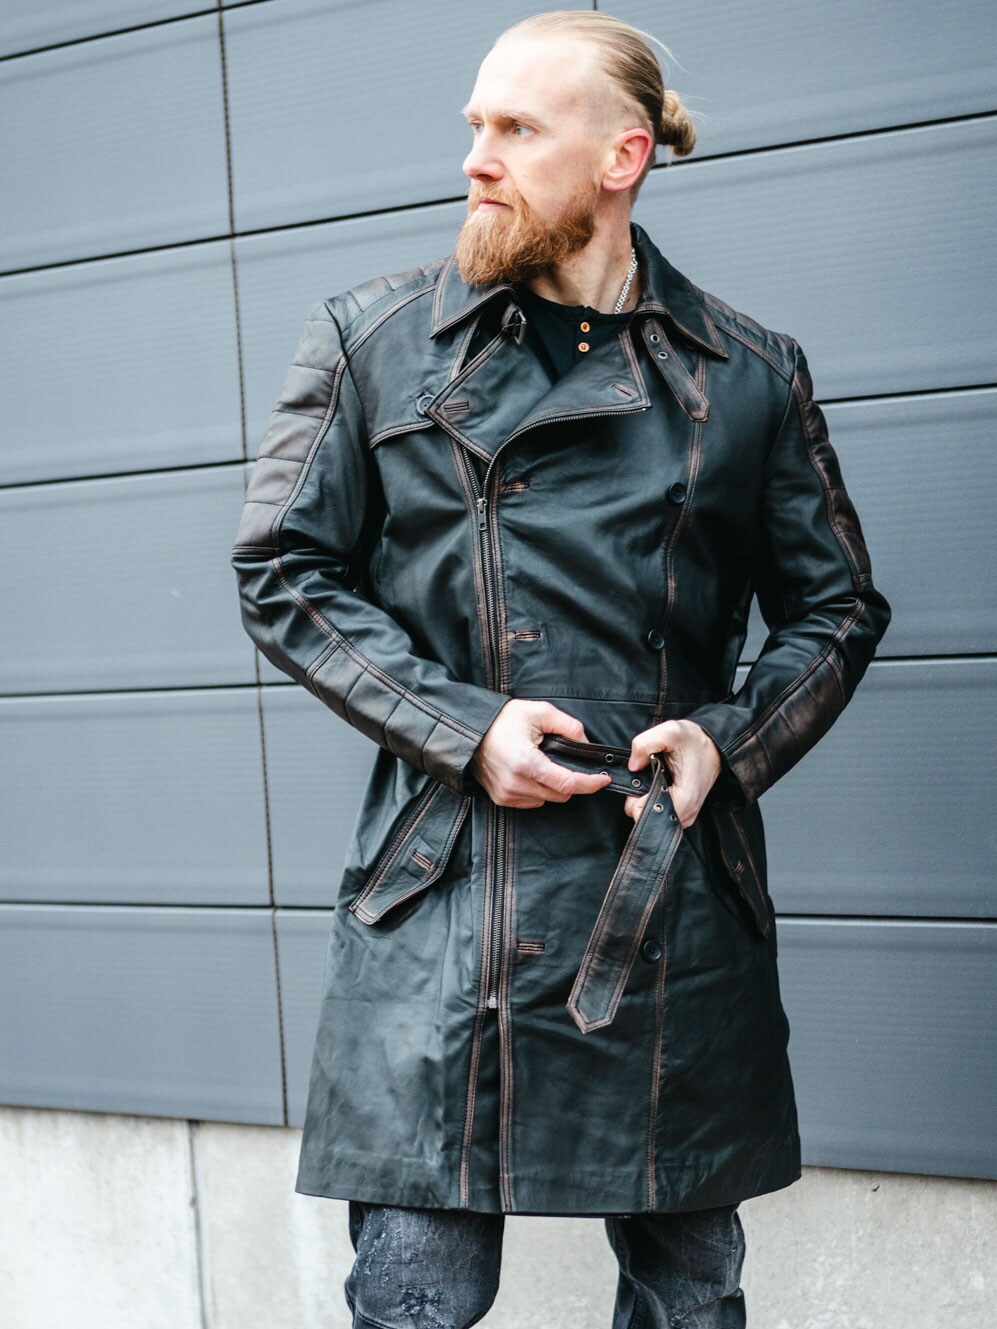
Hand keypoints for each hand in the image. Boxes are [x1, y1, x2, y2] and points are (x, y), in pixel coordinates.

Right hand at [469, 700, 612, 808]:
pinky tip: (529, 772)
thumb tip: (587, 745)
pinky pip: (532, 801)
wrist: (469, 732)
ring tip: (541, 762)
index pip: (567, 783)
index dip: (590, 783)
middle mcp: (516, 784)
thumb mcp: (539, 712)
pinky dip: (538, 790)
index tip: (603, 779)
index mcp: (527, 763)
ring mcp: (508, 794)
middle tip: (564, 760)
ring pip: (547, 799)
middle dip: (570, 780)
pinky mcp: (502, 799)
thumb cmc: (502, 721)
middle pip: (561, 794)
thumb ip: (569, 727)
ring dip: (553, 785)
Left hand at [624, 720, 721, 827]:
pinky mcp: (683, 812)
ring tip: (658, 776)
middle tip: (651, 773)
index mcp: (684, 800)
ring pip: (650, 815)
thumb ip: (644, 744)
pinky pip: (658, 811)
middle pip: (644, 817)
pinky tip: (661, 782)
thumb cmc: (695, 740)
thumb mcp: (670, 732)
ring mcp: (685, 815)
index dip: (634, 798)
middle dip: (639, 796)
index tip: (644, 778)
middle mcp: (686, 814)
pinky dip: (654, 797)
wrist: (713, 746)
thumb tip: (633, 765)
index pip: (643, 815)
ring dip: (647, 796)